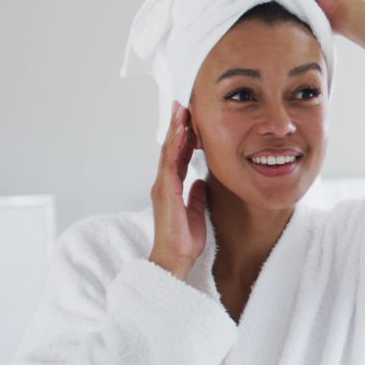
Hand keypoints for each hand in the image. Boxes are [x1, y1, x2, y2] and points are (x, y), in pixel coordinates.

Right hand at [148, 101, 207, 279]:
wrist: (176, 259)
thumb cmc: (184, 239)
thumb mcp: (196, 211)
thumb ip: (197, 195)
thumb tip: (201, 182)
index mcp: (172, 186)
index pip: (177, 155)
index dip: (182, 137)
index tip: (188, 119)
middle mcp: (164, 183)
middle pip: (170, 148)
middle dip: (176, 126)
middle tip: (182, 105)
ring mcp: (163, 187)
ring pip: (168, 152)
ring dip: (175, 130)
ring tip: (181, 111)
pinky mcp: (166, 193)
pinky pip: (170, 164)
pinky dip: (175, 147)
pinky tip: (181, 133)